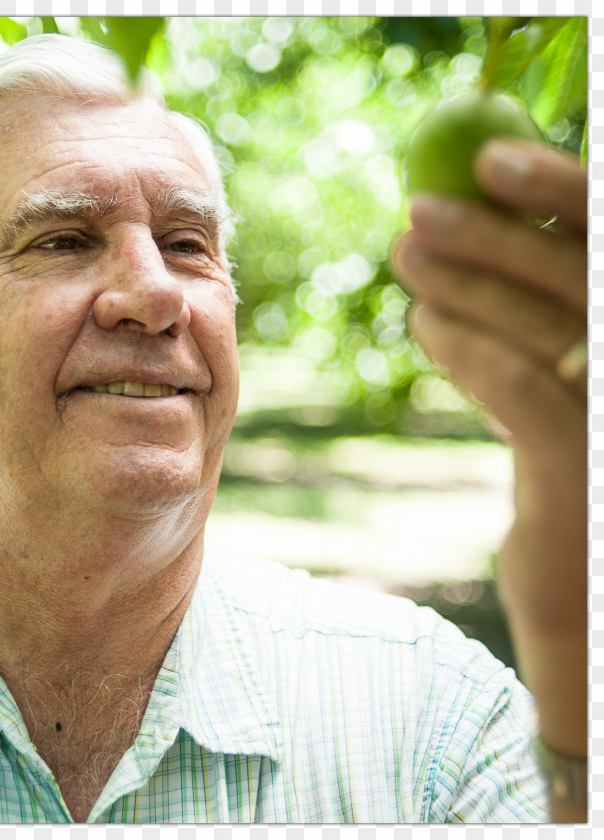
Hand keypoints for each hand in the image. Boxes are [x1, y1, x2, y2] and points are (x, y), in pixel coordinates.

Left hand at [391, 139, 586, 769]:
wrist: (590, 612)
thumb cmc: (573, 496)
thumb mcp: (563, 403)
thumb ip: (539, 334)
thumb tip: (468, 256)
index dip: (562, 193)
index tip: (490, 160)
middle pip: (580, 277)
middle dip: (499, 231)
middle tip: (420, 208)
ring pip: (541, 325)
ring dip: (463, 283)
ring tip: (406, 254)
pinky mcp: (585, 469)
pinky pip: (519, 386)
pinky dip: (465, 348)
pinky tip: (423, 325)